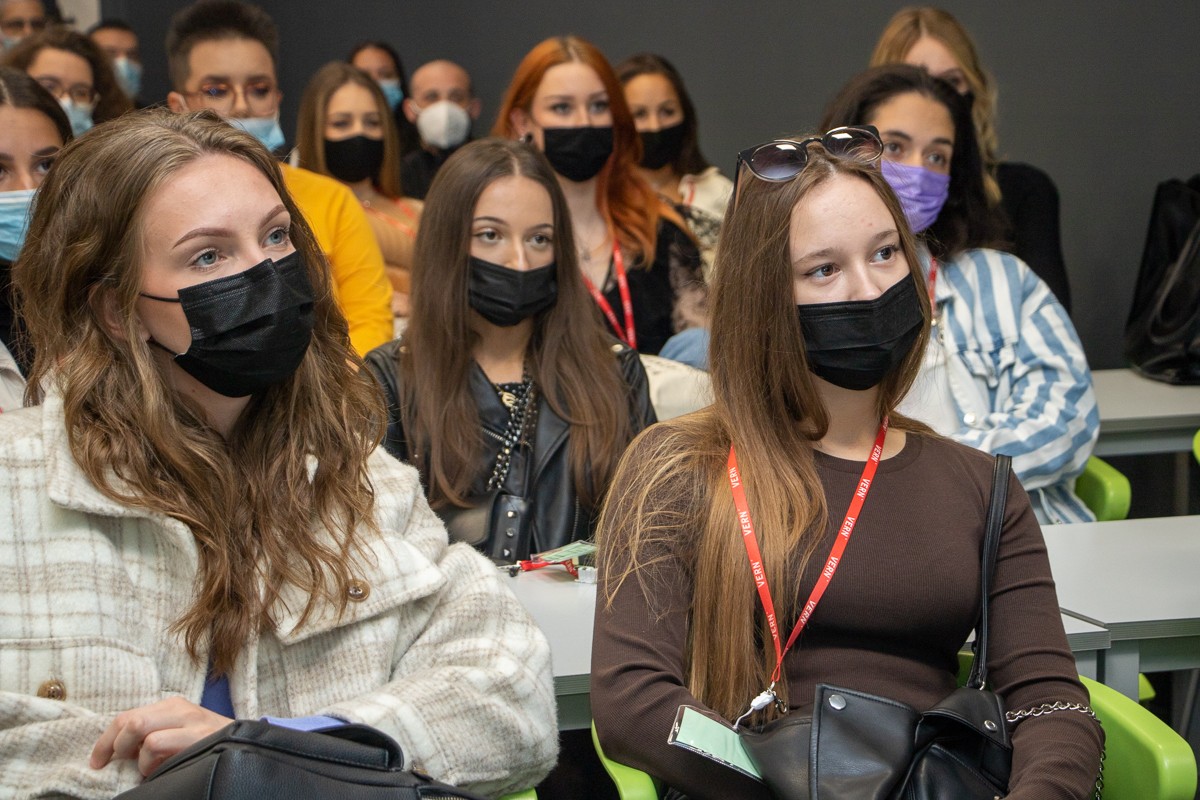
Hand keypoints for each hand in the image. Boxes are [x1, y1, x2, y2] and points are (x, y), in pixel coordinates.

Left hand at [90, 696, 231, 776]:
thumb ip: (153, 732)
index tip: (97, 761)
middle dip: (117, 747)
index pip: (125, 717)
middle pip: (131, 722)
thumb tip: (117, 748)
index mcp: (171, 706)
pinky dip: (153, 764)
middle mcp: (180, 709)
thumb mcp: (178, 731)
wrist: (245, 745)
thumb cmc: (206, 744)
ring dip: (140, 760)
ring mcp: (192, 723)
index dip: (105, 741)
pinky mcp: (200, 737)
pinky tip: (164, 769)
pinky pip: (158, 746)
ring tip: (151, 768)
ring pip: (145, 736)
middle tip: (121, 763)